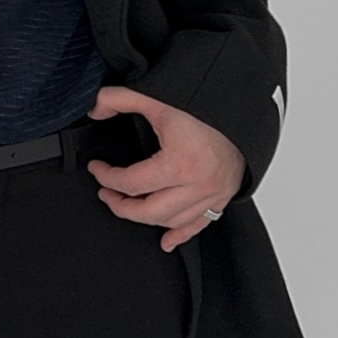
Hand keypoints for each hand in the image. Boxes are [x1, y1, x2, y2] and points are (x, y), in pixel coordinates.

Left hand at [85, 85, 245, 252]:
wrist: (243, 104)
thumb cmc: (206, 101)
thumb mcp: (158, 96)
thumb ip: (120, 99)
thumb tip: (95, 108)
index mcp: (178, 162)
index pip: (130, 183)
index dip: (106, 177)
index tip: (97, 169)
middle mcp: (197, 184)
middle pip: (147, 211)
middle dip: (120, 205)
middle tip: (107, 193)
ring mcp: (212, 193)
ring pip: (171, 221)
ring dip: (146, 218)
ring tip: (129, 207)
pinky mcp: (223, 196)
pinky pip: (200, 225)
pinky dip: (181, 235)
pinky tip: (167, 241)